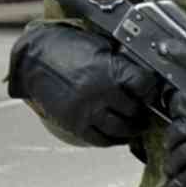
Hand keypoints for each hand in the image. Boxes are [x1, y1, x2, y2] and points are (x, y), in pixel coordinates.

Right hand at [6, 25, 161, 146]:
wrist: (34, 58)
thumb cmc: (67, 48)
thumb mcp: (99, 47)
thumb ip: (120, 63)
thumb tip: (142, 77)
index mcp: (108, 69)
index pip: (144, 84)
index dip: (151, 88)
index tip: (151, 91)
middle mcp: (99, 92)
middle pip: (134, 110)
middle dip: (142, 110)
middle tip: (145, 110)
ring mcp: (86, 111)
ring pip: (120, 129)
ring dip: (132, 129)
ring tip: (136, 125)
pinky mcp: (74, 124)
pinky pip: (100, 139)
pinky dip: (113, 140)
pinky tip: (118, 135)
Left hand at [158, 42, 185, 186]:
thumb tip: (161, 45)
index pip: (173, 106)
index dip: (175, 107)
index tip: (178, 109)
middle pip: (173, 135)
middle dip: (171, 138)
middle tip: (171, 142)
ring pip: (180, 157)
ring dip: (172, 163)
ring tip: (168, 168)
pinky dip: (183, 184)